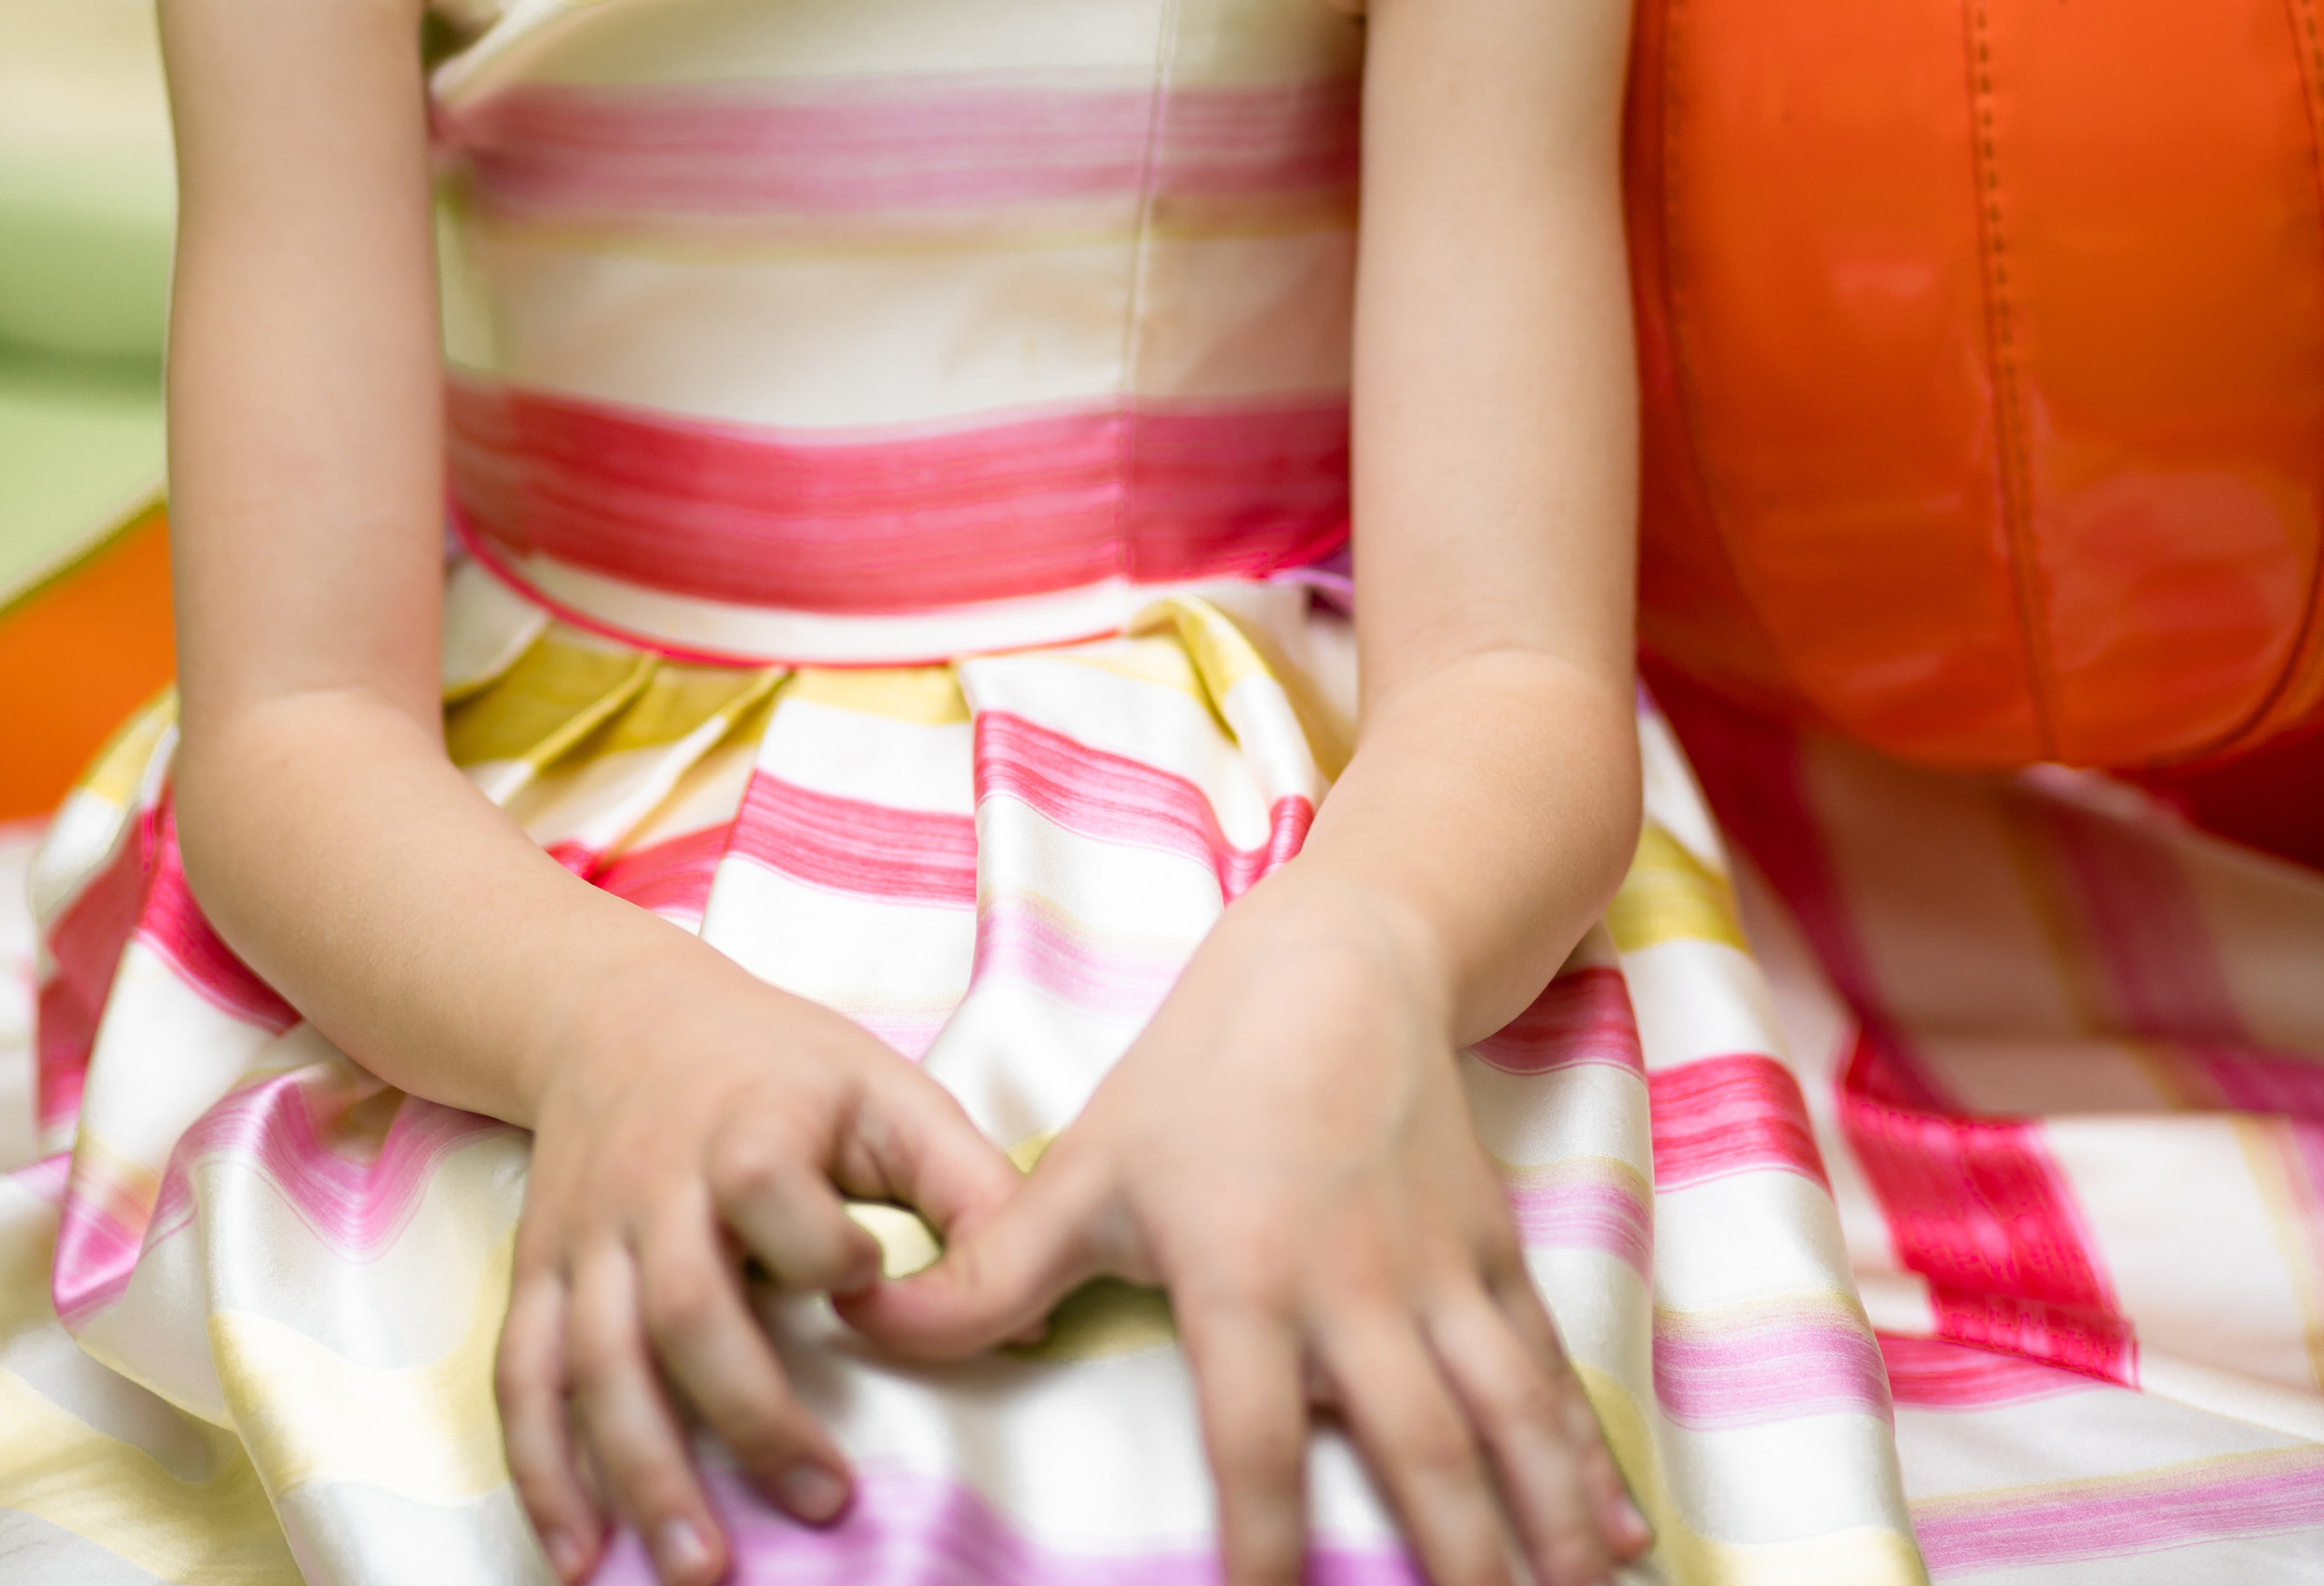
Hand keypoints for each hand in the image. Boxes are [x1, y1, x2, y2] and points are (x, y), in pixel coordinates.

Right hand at [498, 942, 1019, 1585]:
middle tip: (825, 1500)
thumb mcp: (881, 1089)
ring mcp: (588, 1234)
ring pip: (597, 1358)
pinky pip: (525, 1377)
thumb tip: (1035, 1309)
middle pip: (686, 1306)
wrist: (619, 1015)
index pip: (769, 1187)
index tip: (869, 1280)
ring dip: (641, 1469)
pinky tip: (578, 1553)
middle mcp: (653, 1183)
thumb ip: (964, 1185)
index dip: (823, 1246)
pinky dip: (542, 1469)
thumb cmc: (774, 1066)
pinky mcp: (538, 1271)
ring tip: (697, 1566)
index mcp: (745, 1126)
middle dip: (751, 1414)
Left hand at [848, 881, 1653, 1585]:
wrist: (1338, 958)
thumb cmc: (1199, 1073)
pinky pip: (1544, 1365)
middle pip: (1414, 1449)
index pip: (1254, 1442)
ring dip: (1541, 1519)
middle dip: (1453, 1562)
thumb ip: (989, 1272)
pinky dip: (1582, 1450)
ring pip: (1503, 1415)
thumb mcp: (1086, 1166)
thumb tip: (869, 1328)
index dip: (1264, 1548)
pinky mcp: (1492, 1249)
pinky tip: (1613, 1531)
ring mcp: (1437, 1268)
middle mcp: (1354, 1286)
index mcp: (1245, 1275)